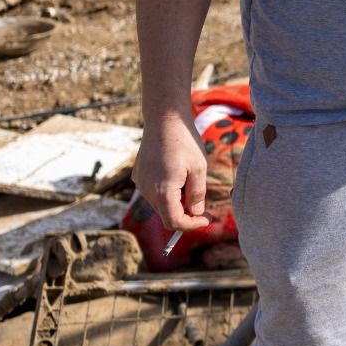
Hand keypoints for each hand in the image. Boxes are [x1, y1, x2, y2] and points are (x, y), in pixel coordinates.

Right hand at [133, 113, 210, 231]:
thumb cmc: (184, 142)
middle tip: (202, 201)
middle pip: (167, 214)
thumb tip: (197, 212)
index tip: (206, 219)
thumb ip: (197, 194)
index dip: (191, 225)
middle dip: (185, 212)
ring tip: (189, 180)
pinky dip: (166, 190)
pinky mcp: (138, 175)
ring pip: (160, 203)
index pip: (174, 222)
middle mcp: (147, 191)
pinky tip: (176, 172)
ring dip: (176, 200)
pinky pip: (153, 191)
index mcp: (162, 191)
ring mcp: (140, 183)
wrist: (164, 119)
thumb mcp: (199, 168)